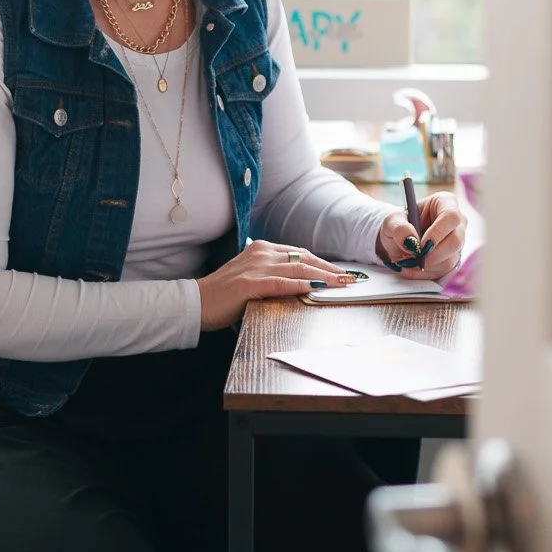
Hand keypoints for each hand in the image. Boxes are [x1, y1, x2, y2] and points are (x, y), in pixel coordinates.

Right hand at [198, 241, 359, 330]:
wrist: (198, 302)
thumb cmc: (225, 294)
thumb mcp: (253, 277)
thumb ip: (274, 276)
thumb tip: (302, 284)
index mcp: (263, 249)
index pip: (302, 254)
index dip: (324, 264)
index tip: (342, 273)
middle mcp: (262, 253)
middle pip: (305, 259)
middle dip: (331, 270)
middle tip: (352, 278)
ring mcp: (256, 267)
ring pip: (299, 269)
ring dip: (325, 276)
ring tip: (344, 283)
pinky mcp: (250, 283)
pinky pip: (282, 283)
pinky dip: (302, 285)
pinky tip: (318, 288)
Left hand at [375, 190, 465, 278]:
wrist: (400, 241)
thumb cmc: (400, 224)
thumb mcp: (392, 221)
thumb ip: (398, 228)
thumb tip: (411, 241)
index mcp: (445, 203)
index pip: (451, 217)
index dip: (438, 232)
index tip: (422, 245)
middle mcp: (457, 222)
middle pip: (456, 240)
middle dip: (434, 253)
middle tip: (414, 258)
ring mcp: (458, 242)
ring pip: (450, 259)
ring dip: (426, 264)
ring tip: (406, 261)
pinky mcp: (453, 259)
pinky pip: (443, 271)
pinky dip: (424, 273)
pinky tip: (411, 268)